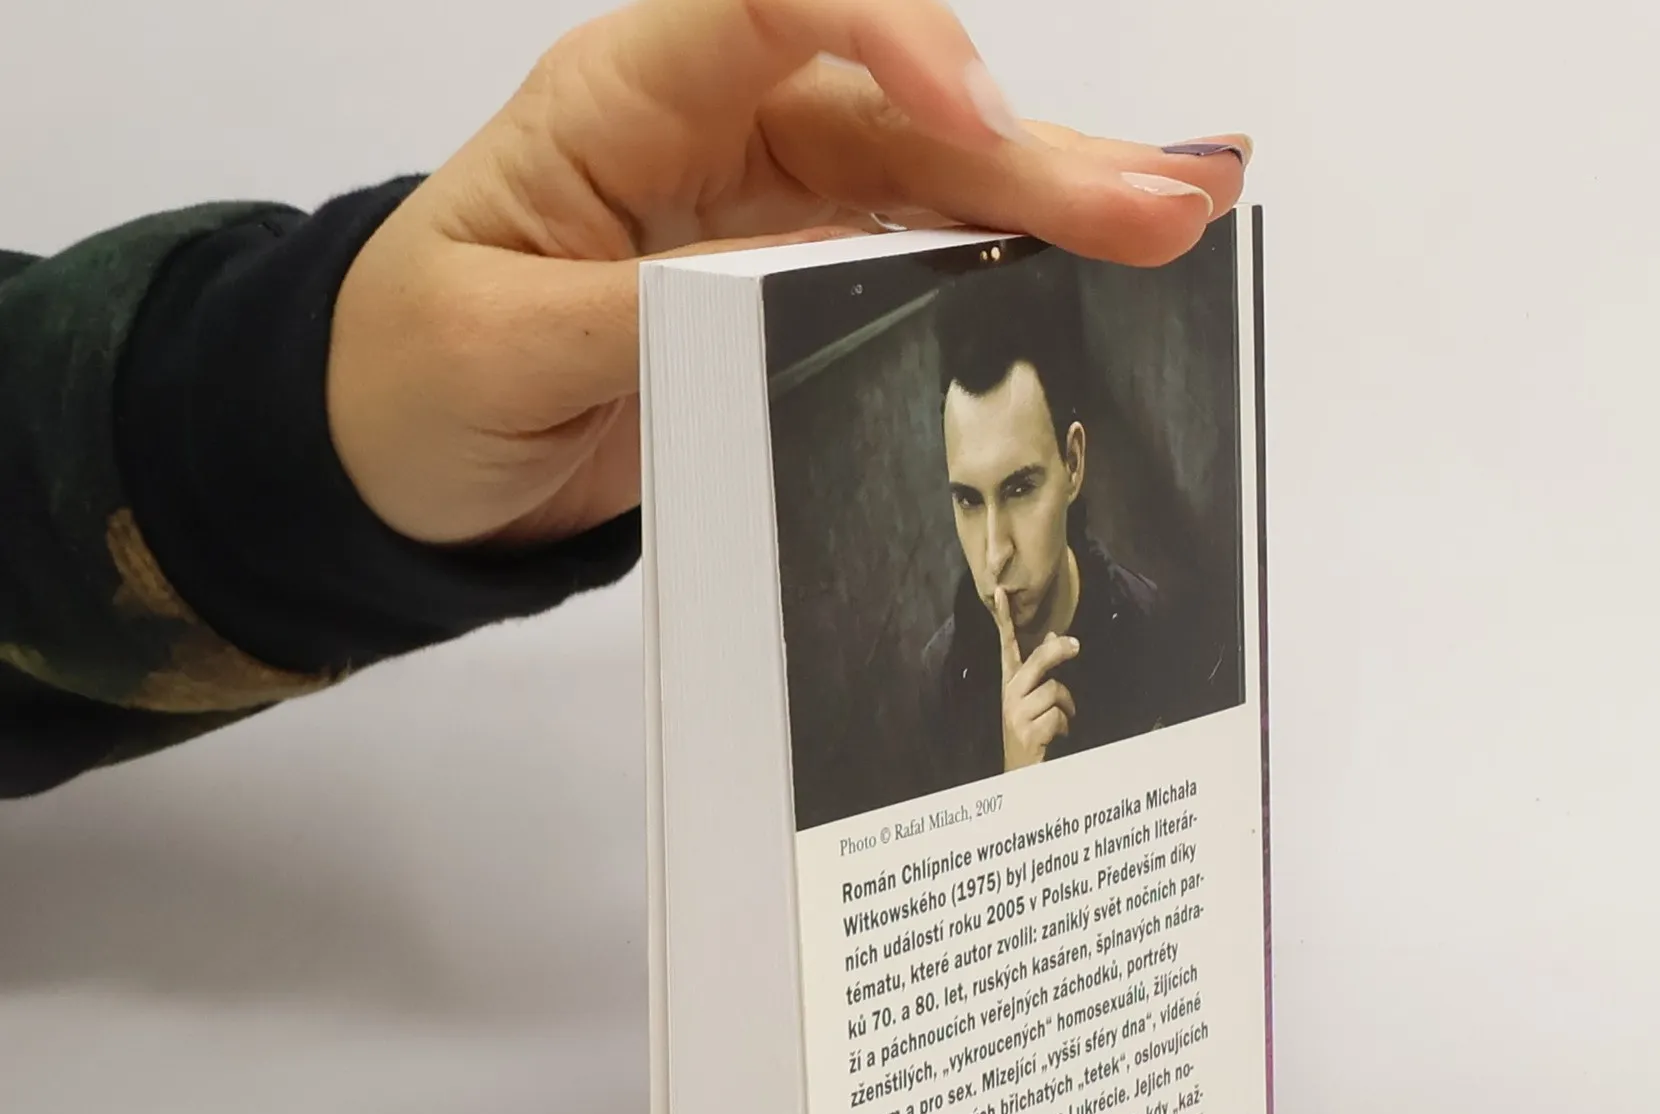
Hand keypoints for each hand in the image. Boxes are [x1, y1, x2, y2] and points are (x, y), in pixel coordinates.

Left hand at [327, 0, 1248, 547]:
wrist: (398, 448)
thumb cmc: (417, 372)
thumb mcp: (505, 348)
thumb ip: (648, 311)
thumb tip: (795, 291)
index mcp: (624, 99)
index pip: (774, 2)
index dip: (895, 39)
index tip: (979, 125)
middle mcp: (715, 126)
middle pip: (899, 102)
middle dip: (1034, 149)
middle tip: (1165, 204)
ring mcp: (766, 200)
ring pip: (936, 173)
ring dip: (1059, 195)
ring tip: (1187, 211)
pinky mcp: (797, 275)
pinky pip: (921, 249)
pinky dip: (1014, 256)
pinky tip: (1106, 246)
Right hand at [996, 588, 1077, 770]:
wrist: (1020, 775)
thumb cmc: (1031, 734)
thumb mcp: (1033, 700)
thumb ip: (1041, 671)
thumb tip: (1053, 637)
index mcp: (1010, 683)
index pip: (1007, 646)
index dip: (1004, 619)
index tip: (1001, 592)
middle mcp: (1008, 695)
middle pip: (1037, 661)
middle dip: (1058, 651)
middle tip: (1076, 646)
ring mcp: (1015, 714)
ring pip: (1054, 691)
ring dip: (1067, 707)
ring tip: (1061, 721)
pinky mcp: (1026, 732)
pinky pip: (1058, 716)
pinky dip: (1064, 726)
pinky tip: (1056, 737)